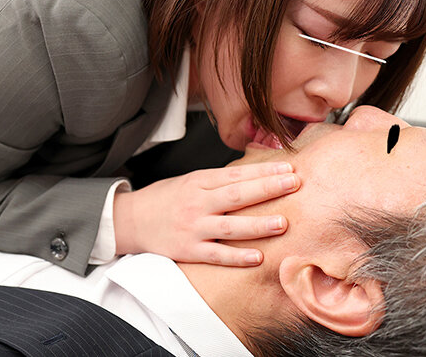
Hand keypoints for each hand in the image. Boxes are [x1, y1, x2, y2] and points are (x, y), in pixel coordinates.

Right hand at [113, 161, 298, 265]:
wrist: (131, 220)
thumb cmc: (166, 199)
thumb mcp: (190, 181)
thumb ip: (219, 181)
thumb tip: (257, 175)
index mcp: (199, 182)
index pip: (237, 174)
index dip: (264, 171)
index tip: (289, 167)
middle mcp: (197, 203)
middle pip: (237, 195)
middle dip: (268, 189)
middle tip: (294, 184)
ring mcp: (193, 227)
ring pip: (230, 226)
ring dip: (258, 225)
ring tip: (283, 223)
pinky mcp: (188, 250)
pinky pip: (216, 254)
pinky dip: (237, 256)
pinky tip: (258, 257)